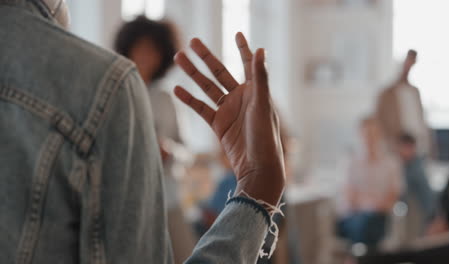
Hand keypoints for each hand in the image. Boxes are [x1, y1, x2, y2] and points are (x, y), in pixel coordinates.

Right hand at [174, 32, 284, 206]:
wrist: (258, 167)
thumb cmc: (266, 137)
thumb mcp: (263, 105)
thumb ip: (260, 78)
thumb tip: (261, 49)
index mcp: (256, 91)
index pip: (248, 64)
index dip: (243, 49)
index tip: (237, 33)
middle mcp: (241, 98)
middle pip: (220, 72)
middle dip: (206, 57)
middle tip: (192, 41)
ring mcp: (228, 111)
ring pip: (208, 87)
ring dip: (193, 74)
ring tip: (178, 58)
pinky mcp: (219, 125)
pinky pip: (201, 108)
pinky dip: (189, 99)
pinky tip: (177, 89)